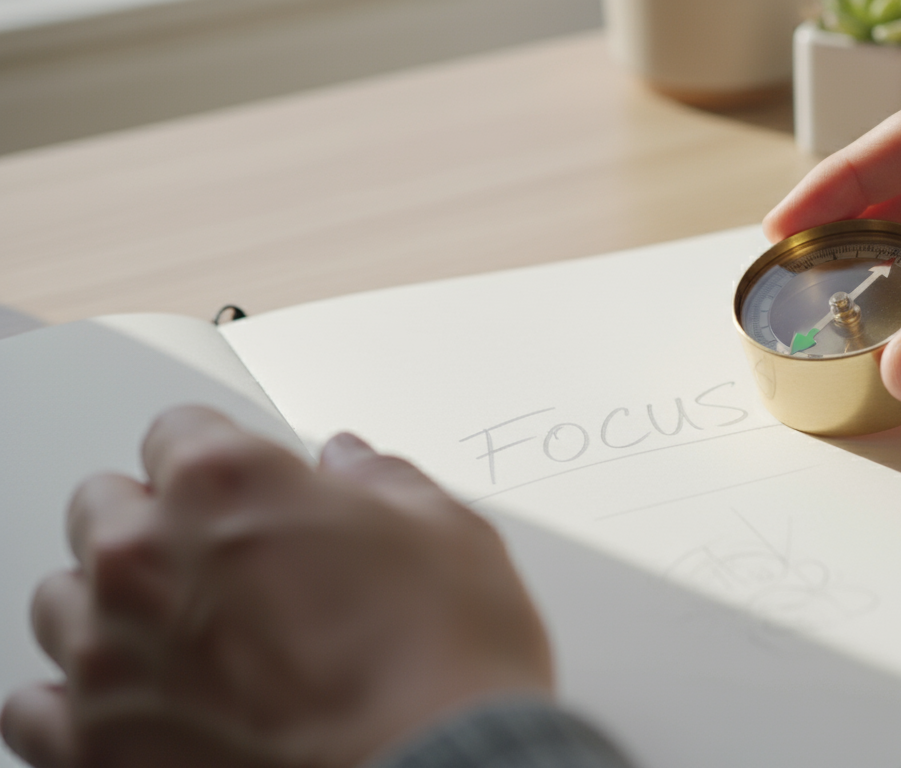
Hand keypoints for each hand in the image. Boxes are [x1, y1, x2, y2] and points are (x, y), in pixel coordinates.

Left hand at [1, 406, 551, 767]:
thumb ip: (381, 481)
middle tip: (227, 565)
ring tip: (187, 637)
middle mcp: (146, 559)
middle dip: (160, 526)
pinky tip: (136, 702)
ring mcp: (110, 658)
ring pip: (61, 603)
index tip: (249, 491)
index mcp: (224, 482)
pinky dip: (76, 703)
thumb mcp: (447, 531)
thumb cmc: (446, 661)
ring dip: (114, 609)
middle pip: (104, 508)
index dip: (225, 461)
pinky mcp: (94, 750)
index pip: (178, 432)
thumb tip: (352, 466)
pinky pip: (33, 710)